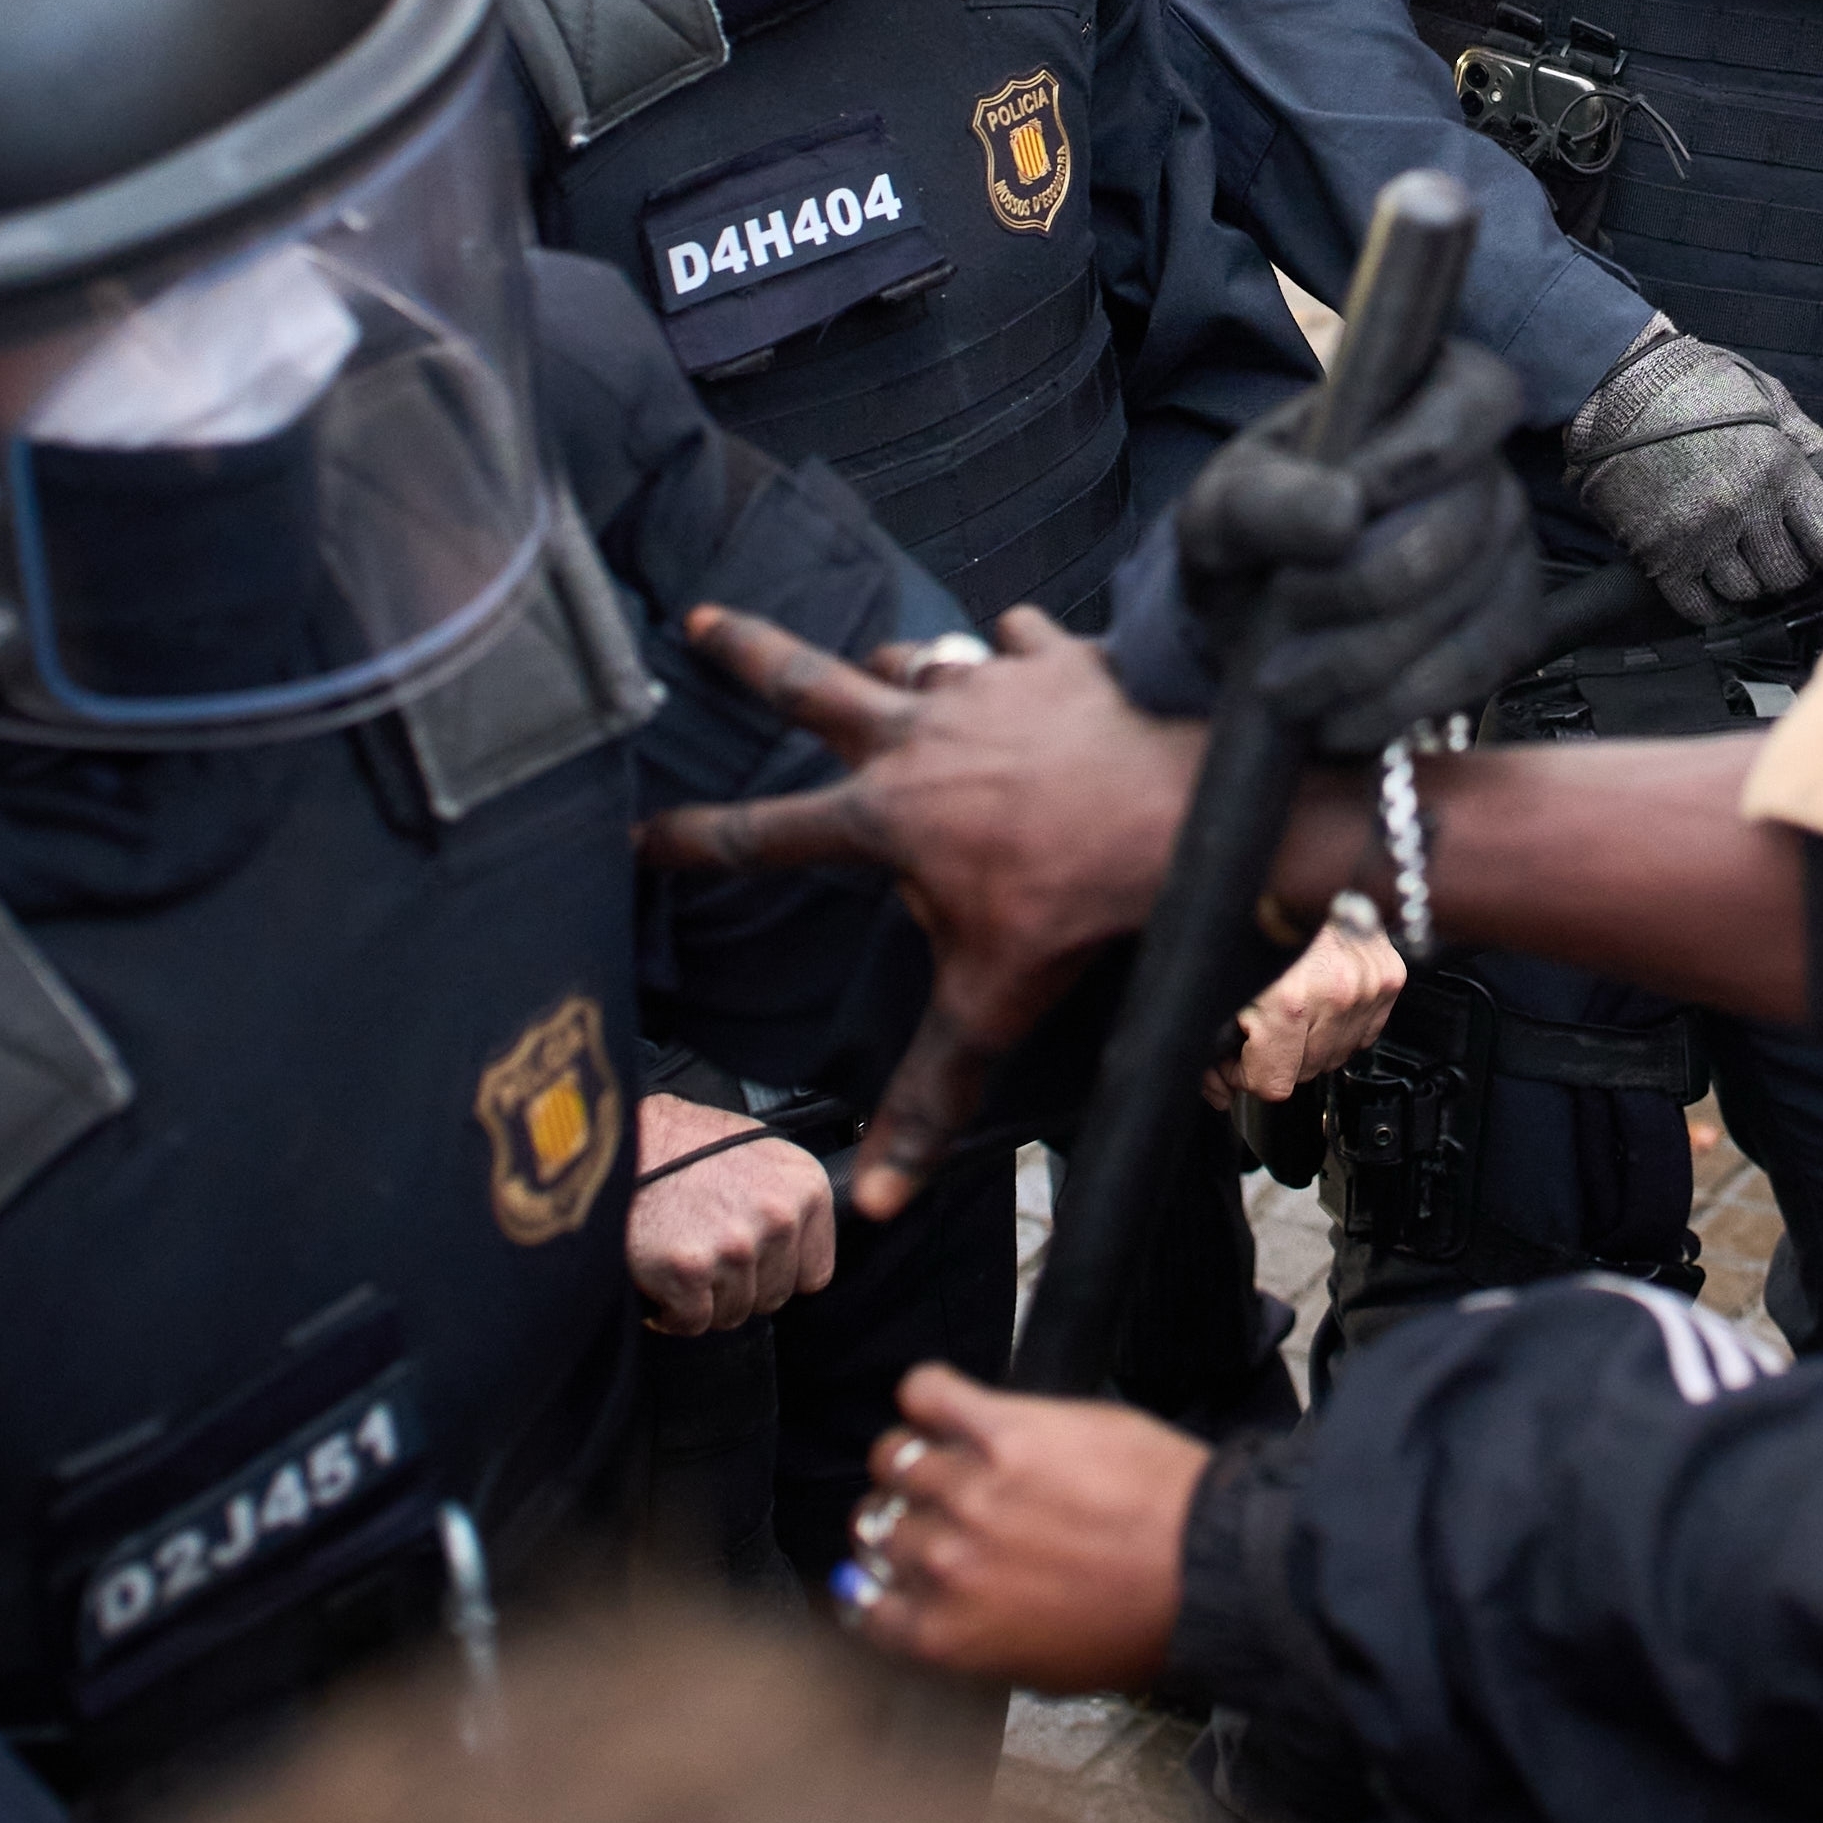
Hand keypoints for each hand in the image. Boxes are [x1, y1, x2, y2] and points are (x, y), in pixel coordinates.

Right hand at [625, 1097, 837, 1332]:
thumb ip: (783, 1197)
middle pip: (773, 1297)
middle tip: (705, 1255)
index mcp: (803, 1187)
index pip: (814, 1271)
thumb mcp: (754, 1151)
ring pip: (732, 1313)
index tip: (752, 1263)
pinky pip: (691, 1322)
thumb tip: (796, 1241)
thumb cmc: (679, 1143)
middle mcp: (778, 1217)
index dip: (777, 1273)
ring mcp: (735, 1245)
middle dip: (738, 1287)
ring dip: (703, 1298)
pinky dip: (670, 1311)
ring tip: (679, 1255)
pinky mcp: (690, 1271)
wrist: (614, 1140)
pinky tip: (659, 1277)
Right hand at [646, 608, 1202, 1214]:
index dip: (690, 839)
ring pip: (916, 658)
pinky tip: (1021, 642)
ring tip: (882, 660)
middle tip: (702, 620)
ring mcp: (988, 684)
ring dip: (895, 662)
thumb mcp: (993, 1007)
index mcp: (884, 817)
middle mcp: (919, 735)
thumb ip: (928, 1097)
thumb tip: (872, 1202)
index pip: (761, 834)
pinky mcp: (1059, 655)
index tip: (634, 829)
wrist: (1189, 798)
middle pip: (809, 684)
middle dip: (746, 653)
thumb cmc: (1083, 900)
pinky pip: (1021, 635)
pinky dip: (1017, 642)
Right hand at [831, 1363, 1209, 1688]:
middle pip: (879, 1526)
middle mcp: (943, 1562)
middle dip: (901, 1518)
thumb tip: (947, 1616)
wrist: (1206, 1571)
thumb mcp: (1047, 1671)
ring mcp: (970, 1491)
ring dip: (913, 1458)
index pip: (863, 1603)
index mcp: (947, 1633)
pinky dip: (927, 1393)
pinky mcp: (1006, 1430)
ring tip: (942, 1454)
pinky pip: (930, 1393)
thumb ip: (979, 1644)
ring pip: (896, 1460)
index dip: (871, 1580)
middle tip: (933, 1509)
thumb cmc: (1143, 1626)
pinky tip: (940, 1402)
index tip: (886, 1568)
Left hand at [1174, 336, 1542, 744]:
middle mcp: (1485, 470)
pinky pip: (1482, 667)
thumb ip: (1266, 500)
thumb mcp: (1224, 508)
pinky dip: (1401, 701)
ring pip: (1471, 606)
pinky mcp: (1511, 627)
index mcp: (1424, 399)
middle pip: (1464, 523)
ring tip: (1288, 682)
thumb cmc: (1254, 538)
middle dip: (1364, 584)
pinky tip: (1339, 716)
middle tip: (1284, 609)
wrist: (1258, 622)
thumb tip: (1343, 514)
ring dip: (1368, 656)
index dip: (1426, 451)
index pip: (1477, 398)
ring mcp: (1508, 551)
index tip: (1353, 499)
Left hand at [1230, 908, 1404, 1101]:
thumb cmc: (1247, 914)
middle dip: (1274, 1056)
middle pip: (1306, 1071)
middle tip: (1254, 1026)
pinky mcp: (1388, 970)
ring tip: (1286, 1008)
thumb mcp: (1213, 986)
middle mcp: (1337, 994)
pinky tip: (1317, 999)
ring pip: (1338, 1053)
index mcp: (1290, 1002)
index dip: (1243, 1076)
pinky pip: (1367, 1028)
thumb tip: (1218, 1085)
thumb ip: (1211, 1048)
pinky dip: (1341, 1021)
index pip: (1274, 1083)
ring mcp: (1368, 982)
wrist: (1286, 866)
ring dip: (1310, 1042)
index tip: (1233, 1059)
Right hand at [1564, 322, 1822, 627]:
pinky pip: (1698, 605)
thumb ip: (1812, 448)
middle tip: (1774, 544)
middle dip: (1791, 567)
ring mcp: (1697, 533)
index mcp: (1778, 468)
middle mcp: (1741, 507)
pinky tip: (1709, 577)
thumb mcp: (1768, 402)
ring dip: (1749, 582)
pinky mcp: (1657, 552)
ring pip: (1746, 592)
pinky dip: (1712, 602)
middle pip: (1789, 574)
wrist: (1615, 382)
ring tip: (1734, 549)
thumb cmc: (1694, 385)